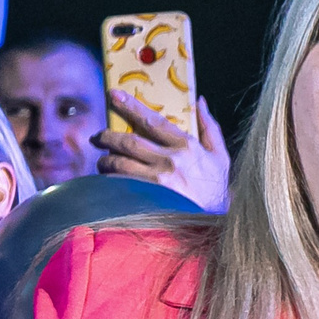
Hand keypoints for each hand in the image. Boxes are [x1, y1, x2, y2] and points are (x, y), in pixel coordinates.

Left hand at [95, 91, 229, 209]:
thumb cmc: (216, 190)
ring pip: (118, 162)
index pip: (153, 120)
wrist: (217, 224)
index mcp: (187, 146)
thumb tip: (200, 101)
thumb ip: (210, 128)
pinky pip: (117, 184)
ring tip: (104, 161)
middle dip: (106, 137)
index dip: (131, 106)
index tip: (113, 95)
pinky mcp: (147, 198)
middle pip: (128, 140)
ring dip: (105, 160)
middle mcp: (171, 160)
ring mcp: (157, 180)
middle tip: (97, 138)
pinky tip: (108, 181)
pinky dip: (108, 180)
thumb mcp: (221, 158)